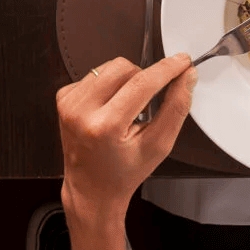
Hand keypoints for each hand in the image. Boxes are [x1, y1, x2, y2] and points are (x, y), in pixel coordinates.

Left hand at [57, 55, 194, 219]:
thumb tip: (186, 76)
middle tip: (146, 102)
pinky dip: (107, 86)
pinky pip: (94, 75)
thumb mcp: (159, 146)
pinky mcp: (63, 97)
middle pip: (123, 67)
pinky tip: (109, 108)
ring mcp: (68, 103)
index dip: (166, 69)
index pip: (141, 84)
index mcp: (105, 127)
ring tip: (126, 109)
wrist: (91, 188)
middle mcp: (81, 111)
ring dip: (124, 81)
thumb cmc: (125, 172)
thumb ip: (176, 108)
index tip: (182, 61)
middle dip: (143, 77)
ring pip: (108, 67)